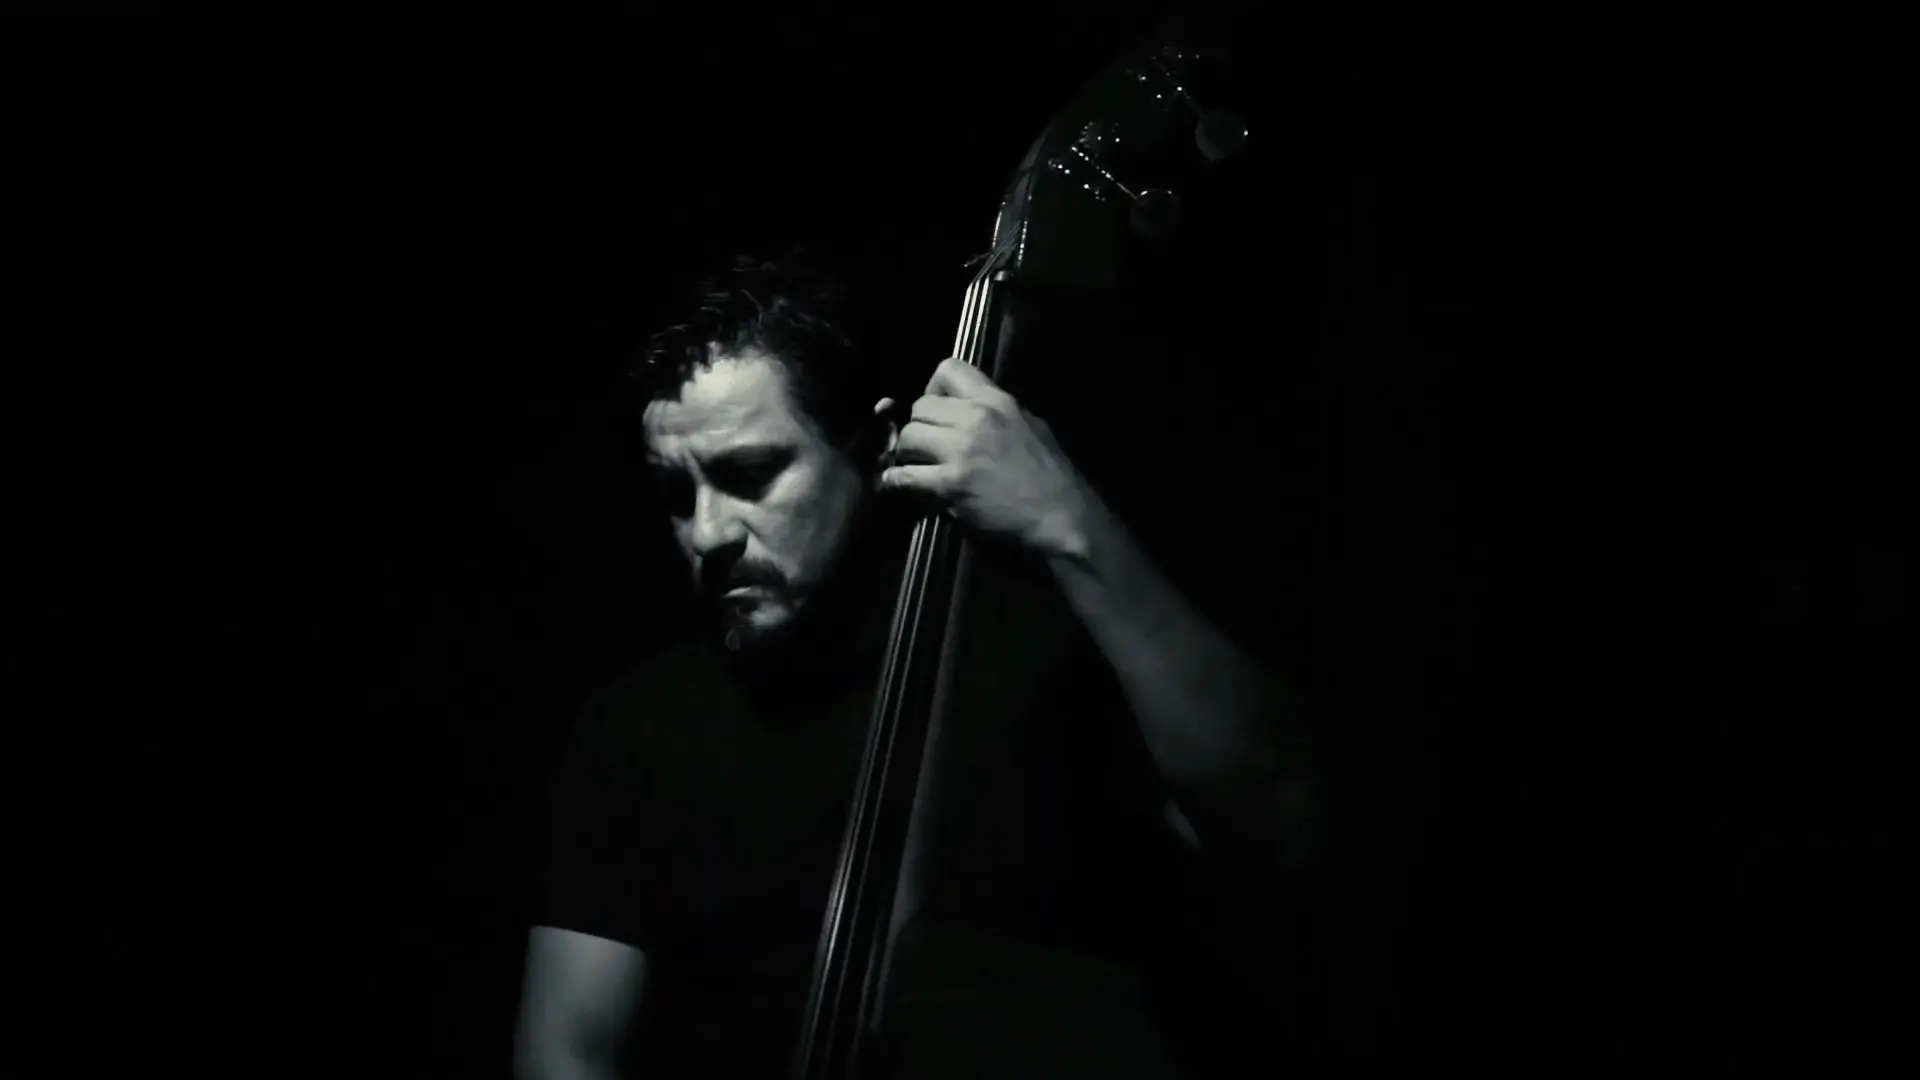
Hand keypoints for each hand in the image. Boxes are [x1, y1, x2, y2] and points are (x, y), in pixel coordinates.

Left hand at [877, 357, 1094, 559]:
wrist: (1061, 518)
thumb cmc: (1052, 477)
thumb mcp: (1031, 426)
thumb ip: (996, 413)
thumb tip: (967, 410)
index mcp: (997, 400)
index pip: (948, 369)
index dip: (934, 390)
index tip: (938, 412)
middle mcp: (976, 417)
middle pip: (920, 406)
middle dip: (919, 427)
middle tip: (926, 448)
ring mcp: (961, 450)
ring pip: (908, 437)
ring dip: (907, 454)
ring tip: (917, 468)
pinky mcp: (950, 485)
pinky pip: (904, 476)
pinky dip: (896, 482)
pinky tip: (902, 488)